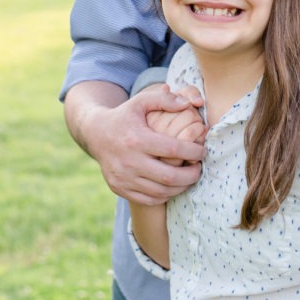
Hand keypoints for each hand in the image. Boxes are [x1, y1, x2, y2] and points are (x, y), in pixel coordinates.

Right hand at [65, 81, 205, 203]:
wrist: (95, 134)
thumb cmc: (125, 116)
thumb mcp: (141, 101)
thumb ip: (165, 99)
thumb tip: (188, 103)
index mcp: (137, 139)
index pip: (173, 150)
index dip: (193, 152)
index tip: (203, 151)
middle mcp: (128, 161)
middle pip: (169, 177)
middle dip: (191, 175)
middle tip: (199, 168)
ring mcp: (123, 178)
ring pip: (160, 192)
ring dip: (181, 187)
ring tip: (190, 177)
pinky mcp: (119, 188)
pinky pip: (148, 200)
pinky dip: (165, 195)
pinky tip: (173, 185)